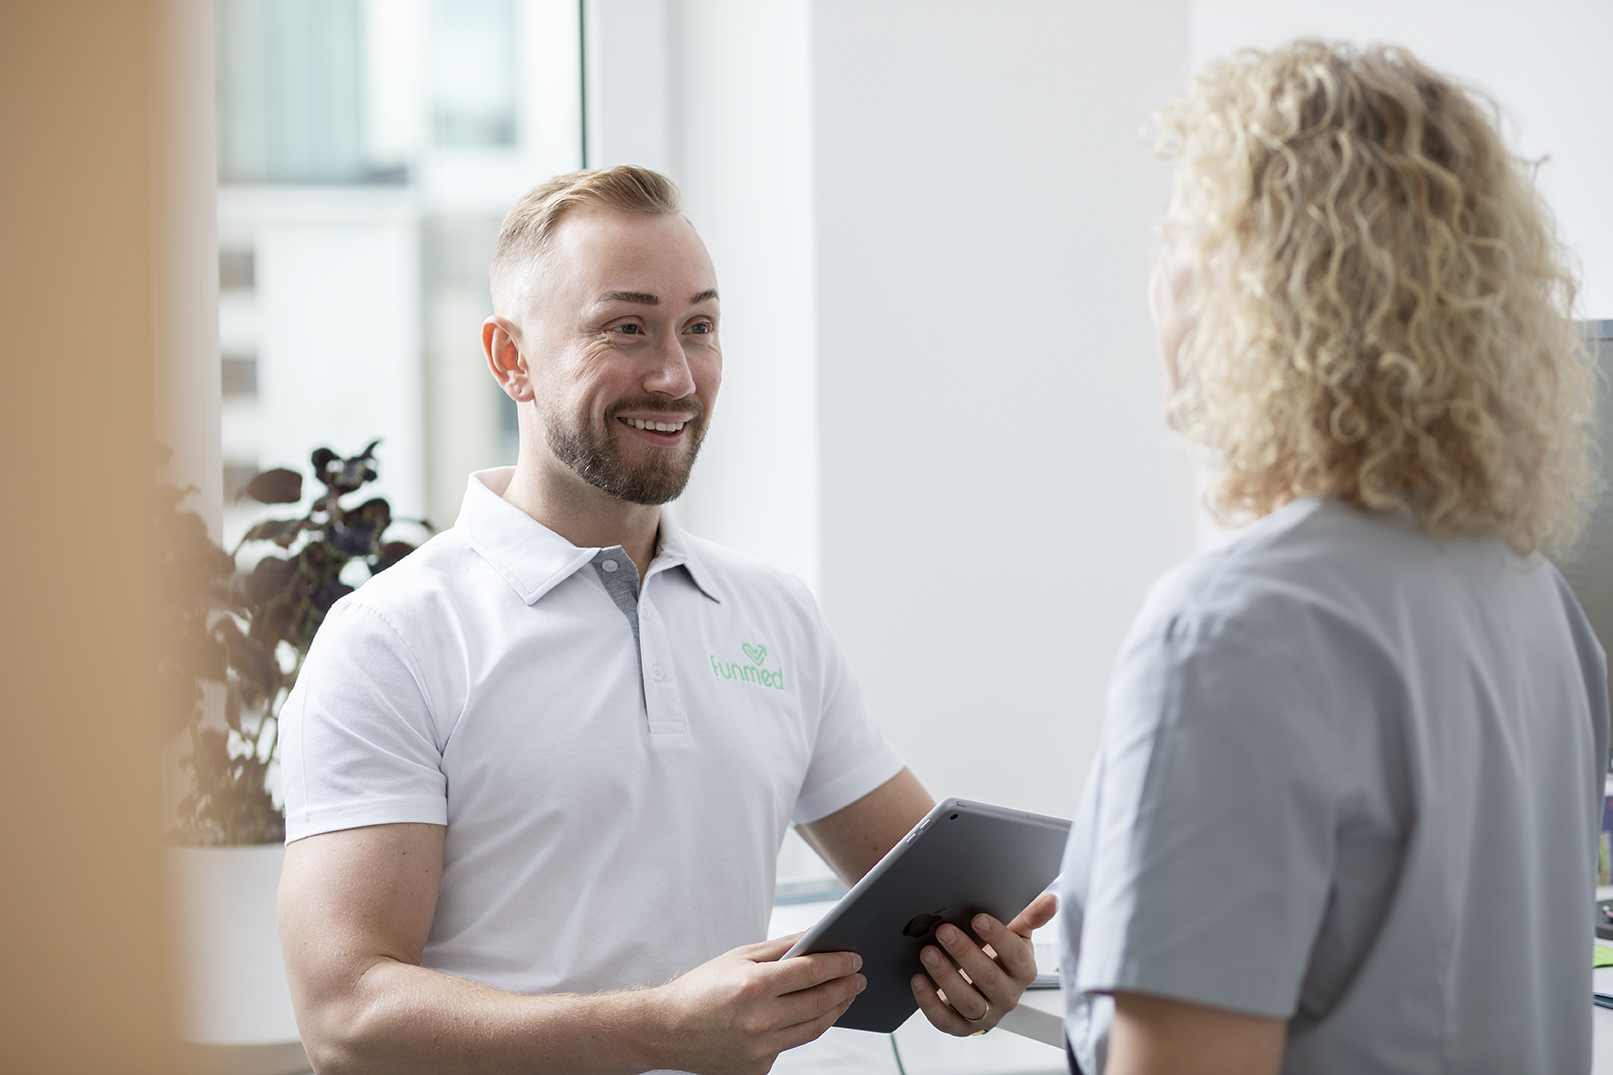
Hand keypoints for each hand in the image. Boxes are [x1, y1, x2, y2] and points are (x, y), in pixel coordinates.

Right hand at [648, 933, 865, 1074]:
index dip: (839, 964)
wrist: (666, 1030)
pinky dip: (803, 1028)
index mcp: (754, 986)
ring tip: (845, 995)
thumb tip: (815, 935)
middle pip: (819, 1002)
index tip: (854, 958)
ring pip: (813, 1028)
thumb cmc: (701, 988)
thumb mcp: (739, 957)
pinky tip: (812, 1014)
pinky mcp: (757, 1068)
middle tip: (859, 977)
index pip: (812, 972)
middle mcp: (759, 1020)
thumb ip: (781, 947)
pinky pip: (790, 1044)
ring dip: (835, 1010)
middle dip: (845, 987)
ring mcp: (759, 1049)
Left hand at [910, 891, 1057, 1035]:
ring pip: (967, 1001)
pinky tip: (918, 980)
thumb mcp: (1016, 934)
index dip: (997, 937)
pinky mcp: (962, 1027)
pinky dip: (930, 1003)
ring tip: (928, 953)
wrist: (983, 987)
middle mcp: (1008, 996)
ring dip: (946, 976)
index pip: (1015, 955)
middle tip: (944, 931)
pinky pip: (946, 1021)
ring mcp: (987, 1015)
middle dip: (964, 953)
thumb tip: (1051, 899)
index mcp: (1024, 971)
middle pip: (988, 978)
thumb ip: (1030, 917)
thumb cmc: (999, 956)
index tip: (978, 918)